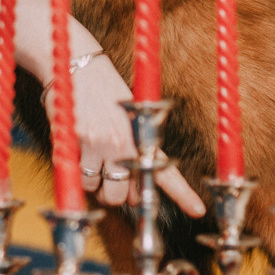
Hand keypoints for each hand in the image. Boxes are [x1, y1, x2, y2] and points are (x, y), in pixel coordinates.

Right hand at [67, 57, 206, 215]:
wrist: (77, 64)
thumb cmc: (102, 91)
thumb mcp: (128, 115)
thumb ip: (133, 149)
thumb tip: (129, 192)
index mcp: (141, 136)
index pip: (164, 171)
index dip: (182, 194)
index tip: (198, 210)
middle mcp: (125, 143)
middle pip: (123, 196)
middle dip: (115, 195)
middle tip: (109, 180)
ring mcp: (101, 143)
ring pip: (98, 189)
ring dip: (94, 184)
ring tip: (91, 160)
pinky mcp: (78, 141)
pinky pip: (78, 177)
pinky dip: (76, 173)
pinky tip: (77, 151)